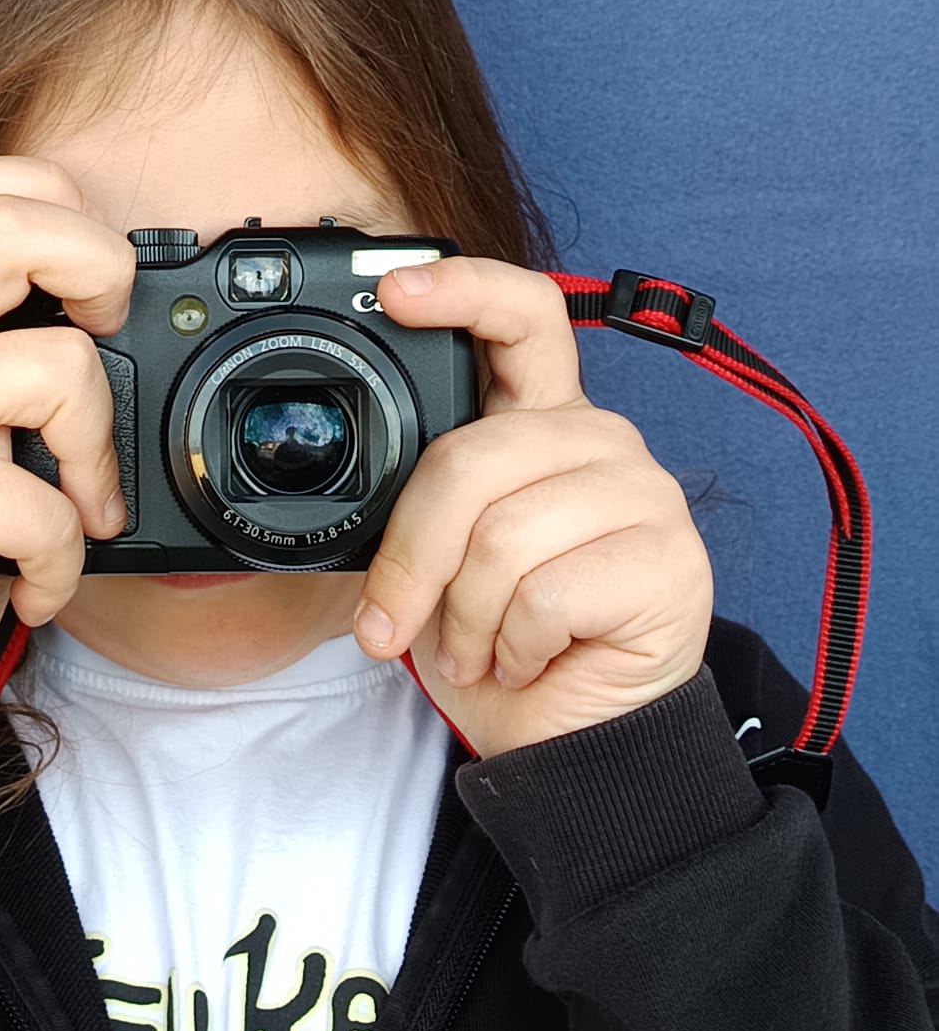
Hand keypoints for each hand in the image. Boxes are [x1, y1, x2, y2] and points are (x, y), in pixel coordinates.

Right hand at [0, 157, 133, 748]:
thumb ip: (10, 355)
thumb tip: (121, 311)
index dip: (52, 199)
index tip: (89, 286)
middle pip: (5, 224)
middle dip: (97, 267)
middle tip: (106, 338)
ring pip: (58, 361)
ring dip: (98, 451)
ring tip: (79, 509)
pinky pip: (51, 505)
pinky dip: (65, 562)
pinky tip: (34, 585)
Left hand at [350, 256, 713, 759]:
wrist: (566, 740)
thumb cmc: (496, 638)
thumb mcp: (436, 556)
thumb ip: (418, 493)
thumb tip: (360, 471)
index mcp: (541, 419)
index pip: (523, 316)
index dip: (462, 290)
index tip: (394, 291)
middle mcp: (599, 439)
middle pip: (470, 460)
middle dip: (411, 557)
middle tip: (392, 625)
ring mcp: (644, 495)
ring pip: (501, 538)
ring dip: (464, 619)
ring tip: (481, 646)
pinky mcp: (670, 562)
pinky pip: (543, 596)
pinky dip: (511, 647)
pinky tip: (528, 659)